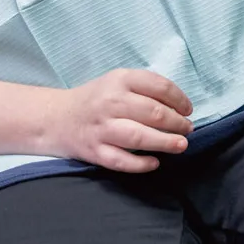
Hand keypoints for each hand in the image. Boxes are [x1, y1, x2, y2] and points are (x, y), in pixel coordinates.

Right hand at [52, 69, 192, 172]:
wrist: (56, 118)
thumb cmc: (95, 99)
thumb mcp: (117, 81)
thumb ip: (144, 88)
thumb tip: (179, 106)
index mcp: (120, 80)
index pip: (159, 87)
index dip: (180, 99)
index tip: (188, 109)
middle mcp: (111, 103)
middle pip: (153, 113)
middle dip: (177, 122)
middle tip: (188, 129)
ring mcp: (102, 128)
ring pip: (139, 137)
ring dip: (165, 142)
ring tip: (181, 145)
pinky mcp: (94, 151)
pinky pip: (121, 161)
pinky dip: (140, 164)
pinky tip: (155, 163)